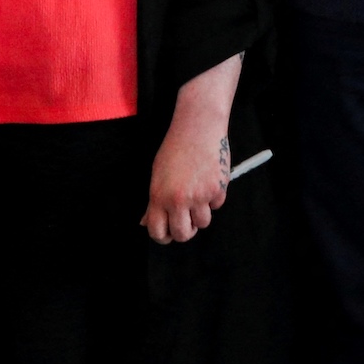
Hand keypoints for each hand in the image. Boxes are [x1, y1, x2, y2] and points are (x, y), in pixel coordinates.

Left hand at [144, 122, 230, 243]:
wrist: (198, 126)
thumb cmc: (176, 147)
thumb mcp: (158, 174)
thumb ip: (154, 201)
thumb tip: (146, 222)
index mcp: (158, 196)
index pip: (157, 232)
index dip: (164, 237)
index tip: (169, 233)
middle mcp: (178, 200)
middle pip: (183, 235)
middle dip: (187, 231)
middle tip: (188, 220)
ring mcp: (199, 196)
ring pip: (203, 223)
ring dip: (202, 212)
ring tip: (200, 192)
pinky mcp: (217, 189)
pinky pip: (217, 205)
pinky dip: (215, 196)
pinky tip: (210, 178)